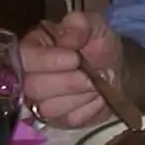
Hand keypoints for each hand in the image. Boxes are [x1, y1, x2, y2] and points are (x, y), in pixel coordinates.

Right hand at [20, 11, 124, 127]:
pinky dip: (87, 109)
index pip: (24, 57)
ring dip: (78, 96)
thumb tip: (66, 39)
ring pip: (48, 108)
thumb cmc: (99, 45)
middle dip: (67, 81)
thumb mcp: (94, 25)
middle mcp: (28, 76)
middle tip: (88, 75)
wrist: (119, 70)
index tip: (75, 58)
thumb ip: (79, 24)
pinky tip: (95, 98)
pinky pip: (67, 120)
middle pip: (33, 86)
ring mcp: (39, 102)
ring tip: (93, 84)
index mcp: (32, 48)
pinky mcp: (57, 120)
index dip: (48, 60)